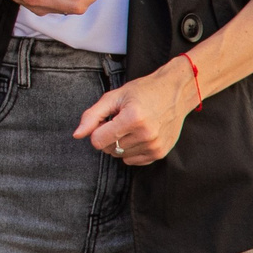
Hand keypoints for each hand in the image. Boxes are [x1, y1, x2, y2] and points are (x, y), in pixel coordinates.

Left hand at [74, 59, 200, 164]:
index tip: (106, 120)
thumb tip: (77, 135)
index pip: (98, 141)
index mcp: (133, 118)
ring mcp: (155, 146)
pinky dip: (131, 150)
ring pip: (120, 156)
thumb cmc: (143, 91)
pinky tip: (139, 135)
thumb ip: (92, 115)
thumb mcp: (114, 97)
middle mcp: (146, 134)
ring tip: (132, 126)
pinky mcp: (160, 153)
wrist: (176, 92)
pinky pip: (133, 161)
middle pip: (109, 149)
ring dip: (121, 143)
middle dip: (108, 137)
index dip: (97, 130)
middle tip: (121, 120)